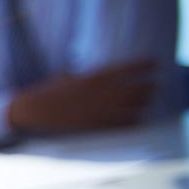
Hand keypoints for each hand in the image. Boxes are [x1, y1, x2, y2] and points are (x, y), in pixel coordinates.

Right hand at [9, 61, 154, 132]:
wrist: (35, 110)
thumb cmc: (49, 91)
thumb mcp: (69, 76)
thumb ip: (88, 76)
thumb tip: (100, 75)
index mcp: (95, 76)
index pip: (128, 68)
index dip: (144, 65)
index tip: (153, 63)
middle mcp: (102, 92)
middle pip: (138, 88)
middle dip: (148, 86)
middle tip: (153, 84)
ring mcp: (102, 109)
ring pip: (135, 105)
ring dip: (144, 102)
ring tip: (146, 100)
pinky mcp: (98, 125)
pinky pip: (125, 122)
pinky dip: (134, 119)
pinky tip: (136, 117)